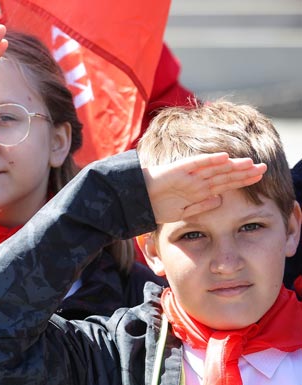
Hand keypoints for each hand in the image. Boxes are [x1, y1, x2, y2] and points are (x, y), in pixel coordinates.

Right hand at [143, 152, 266, 223]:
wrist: (133, 201)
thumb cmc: (153, 206)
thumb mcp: (181, 213)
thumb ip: (200, 207)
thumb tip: (219, 200)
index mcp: (198, 191)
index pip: (225, 184)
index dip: (242, 181)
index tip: (260, 180)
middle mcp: (197, 180)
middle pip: (225, 175)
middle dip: (244, 172)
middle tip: (264, 168)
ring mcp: (188, 174)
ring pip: (215, 168)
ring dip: (233, 165)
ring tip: (250, 163)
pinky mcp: (178, 169)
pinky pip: (196, 162)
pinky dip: (210, 159)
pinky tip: (224, 157)